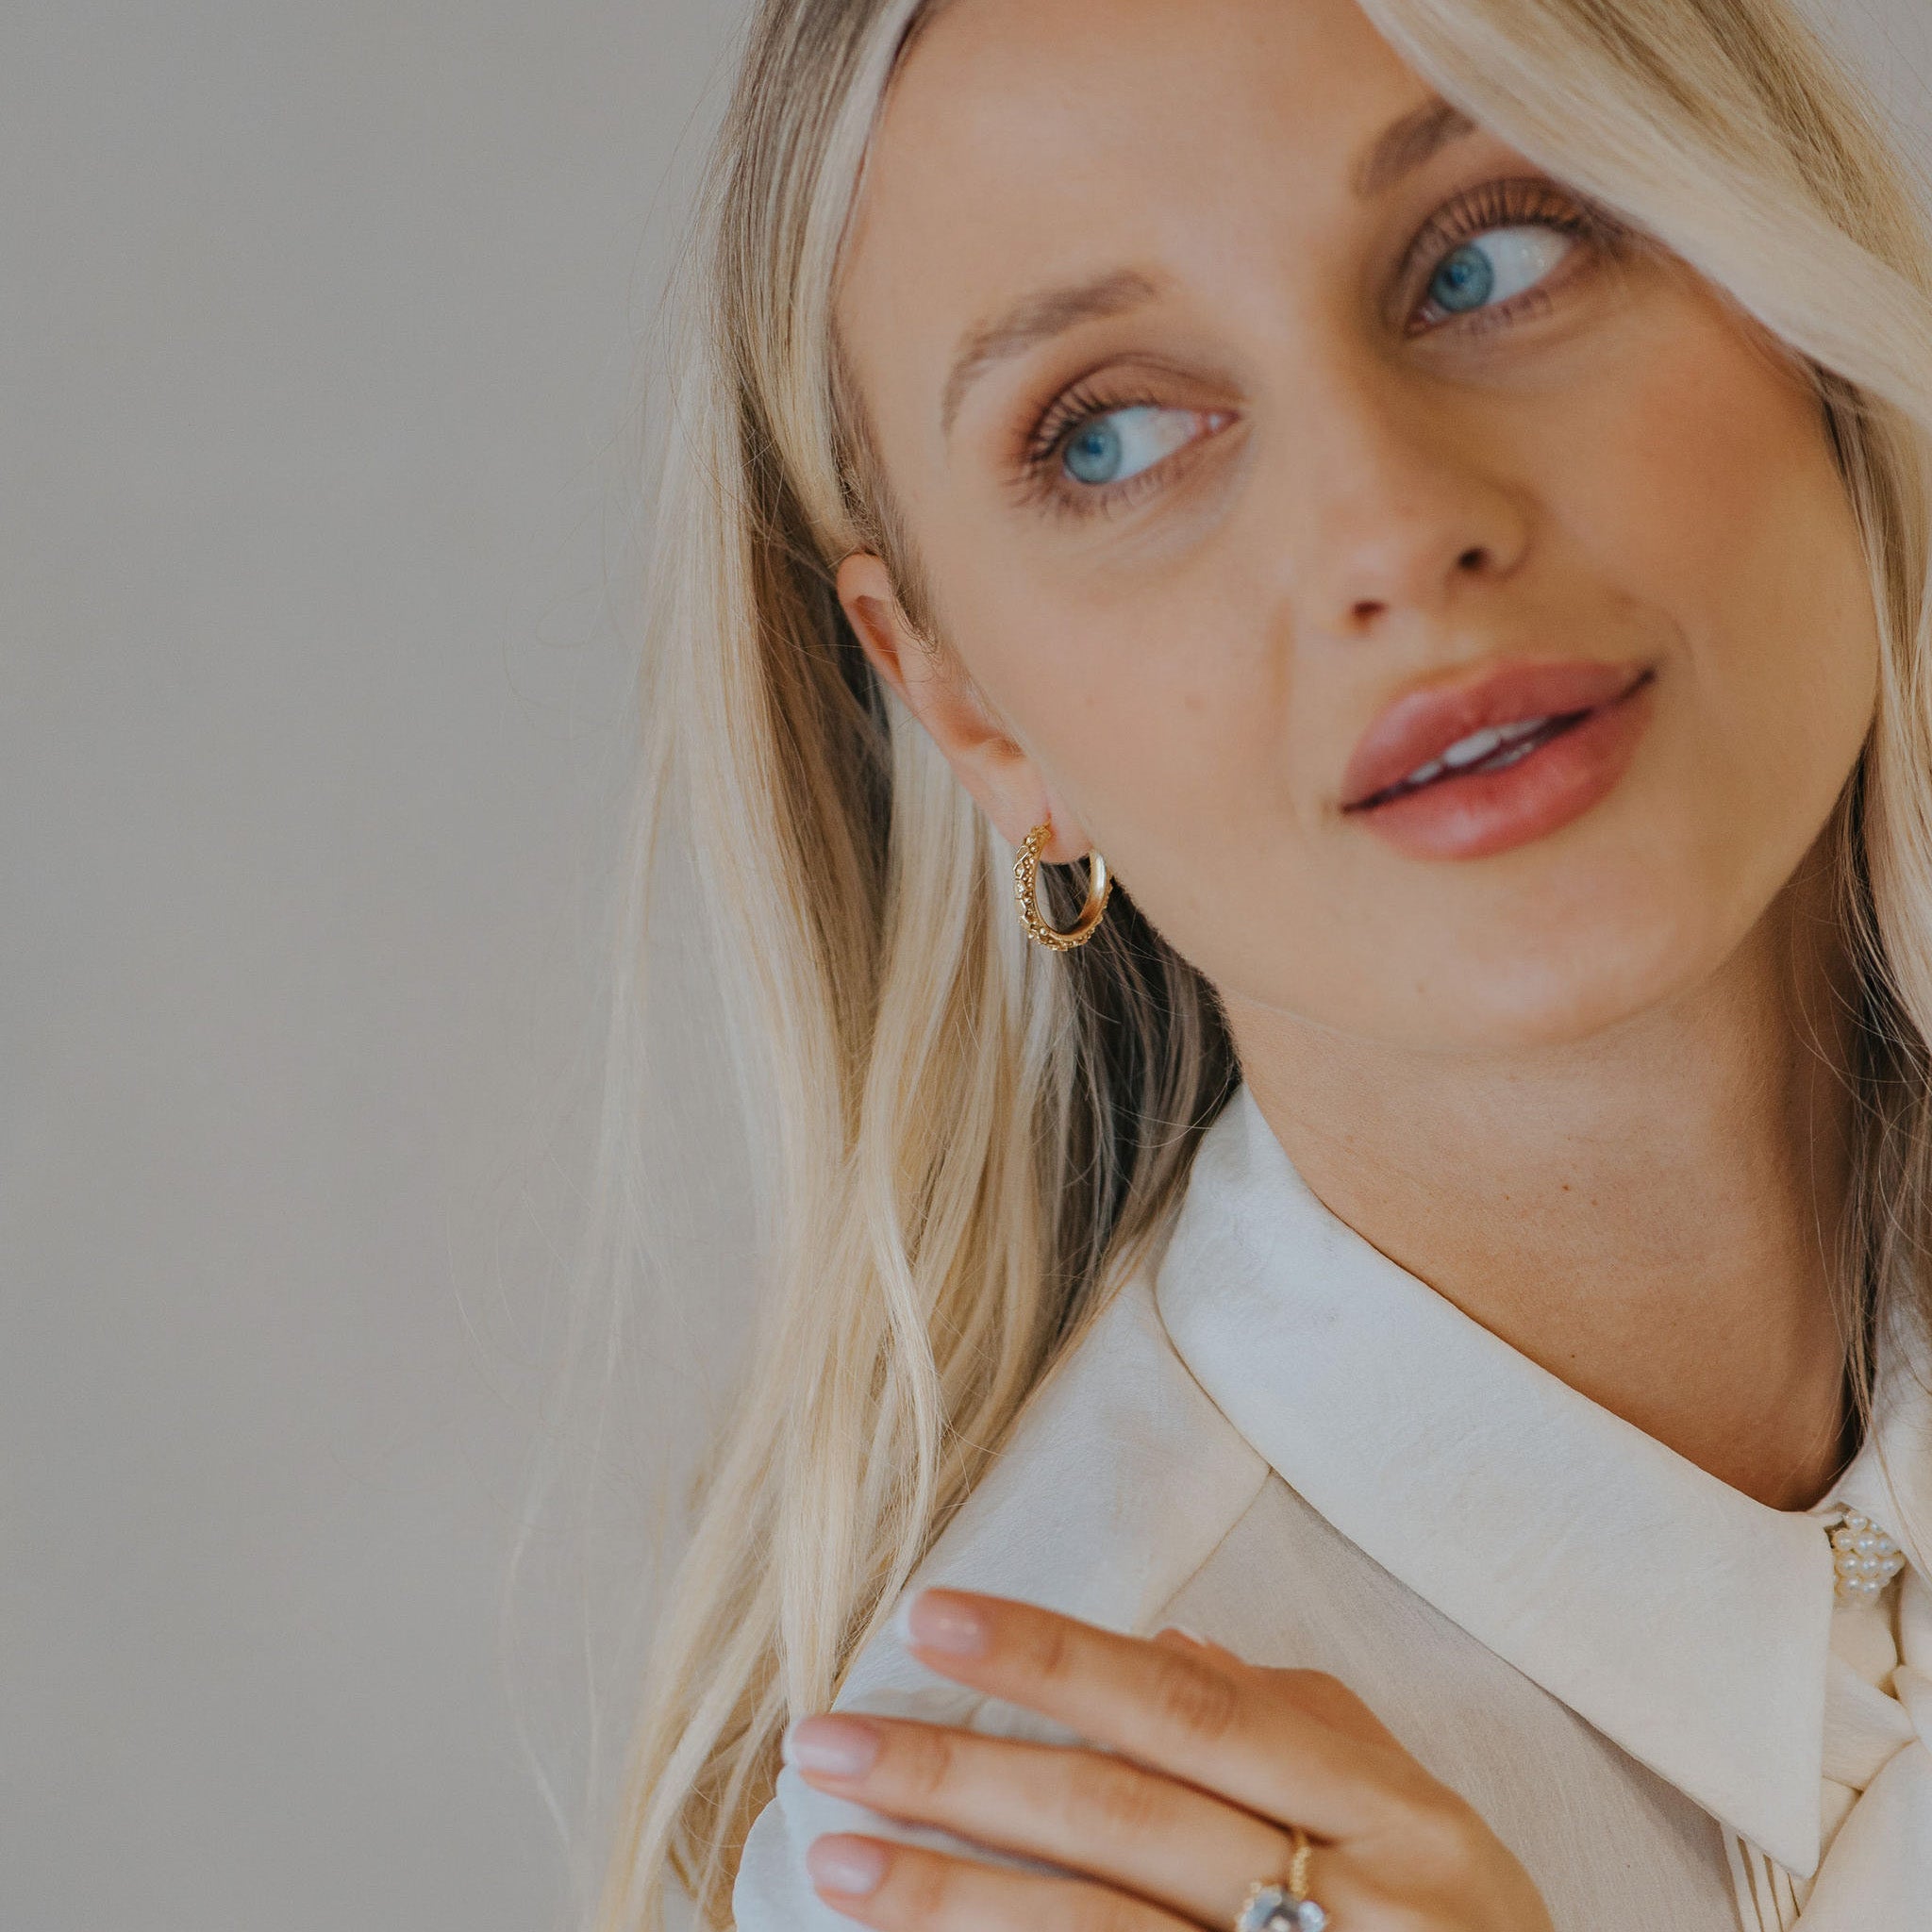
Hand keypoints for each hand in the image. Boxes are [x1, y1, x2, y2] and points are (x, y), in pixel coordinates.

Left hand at [785, 1588, 1553, 1931]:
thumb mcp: (1429, 1829)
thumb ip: (1307, 1730)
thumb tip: (1175, 1647)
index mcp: (1390, 1816)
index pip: (1189, 1710)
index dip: (1053, 1657)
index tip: (928, 1616)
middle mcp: (1355, 1911)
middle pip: (1122, 1821)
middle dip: (962, 1775)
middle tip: (826, 1742)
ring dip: (953, 1902)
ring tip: (836, 1859)